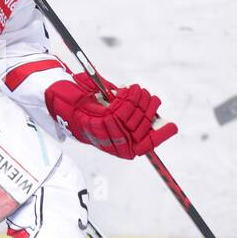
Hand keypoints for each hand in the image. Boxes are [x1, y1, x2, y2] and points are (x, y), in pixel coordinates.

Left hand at [45, 73, 177, 159]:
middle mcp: (116, 144)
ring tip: (132, 91)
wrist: (65, 102)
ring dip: (138, 97)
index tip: (172, 126)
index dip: (161, 134)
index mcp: (121, 147)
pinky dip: (129, 94)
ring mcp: (108, 132)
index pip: (147, 145)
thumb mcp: (115, 116)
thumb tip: (155, 117)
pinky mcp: (101, 120)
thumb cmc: (91, 110)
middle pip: (145, 124)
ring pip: (136, 113)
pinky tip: (124, 90)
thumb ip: (133, 117)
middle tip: (143, 94)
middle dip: (148, 105)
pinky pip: (125, 105)